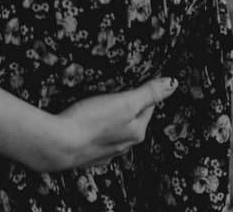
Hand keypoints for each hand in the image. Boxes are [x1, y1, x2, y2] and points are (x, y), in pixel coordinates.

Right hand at [44, 77, 178, 171]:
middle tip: (121, 88)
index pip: (149, 106)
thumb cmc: (91, 121)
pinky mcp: (89, 153)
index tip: (139, 78)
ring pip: (117, 130)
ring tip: (105, 103)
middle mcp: (125, 144)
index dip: (144, 90)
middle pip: (133, 119)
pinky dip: (99, 129)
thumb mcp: (125, 102)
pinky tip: (91, 123)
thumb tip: (172, 83)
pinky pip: (100, 138)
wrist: (59, 145)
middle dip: (129, 105)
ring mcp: (106, 151)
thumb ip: (149, 93)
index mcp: (136, 131)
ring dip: (114, 118)